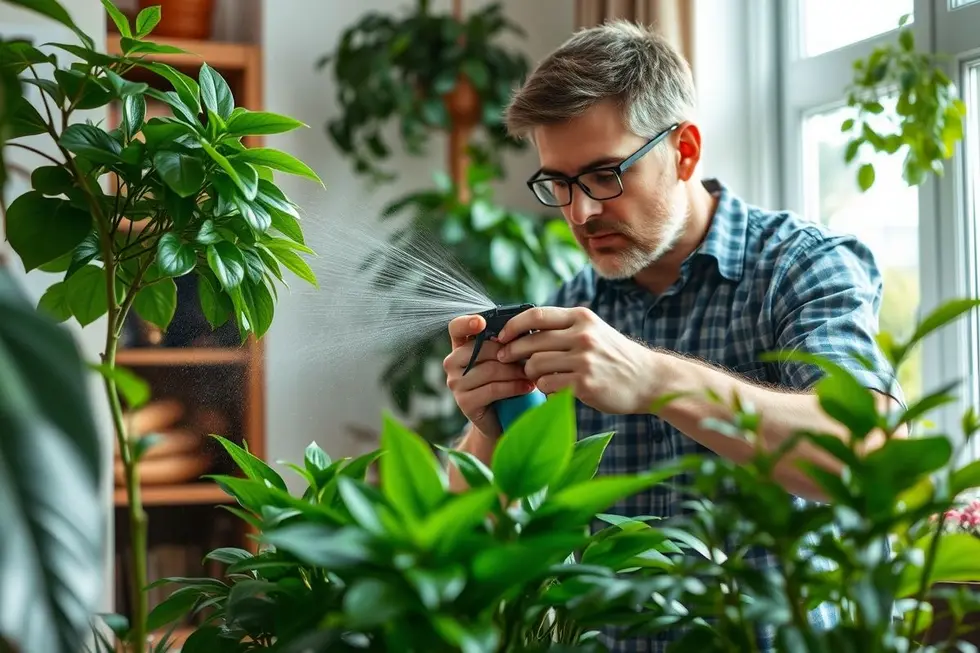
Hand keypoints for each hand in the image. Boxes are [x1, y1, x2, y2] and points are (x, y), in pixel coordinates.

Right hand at [444, 314, 535, 437]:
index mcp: (460, 346)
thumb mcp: (505, 359)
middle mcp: (452, 362)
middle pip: (480, 349)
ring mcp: (455, 383)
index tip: (482, 323)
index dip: (467, 322)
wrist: (500, 419)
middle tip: (530, 357)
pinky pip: (492, 389)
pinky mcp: (464, 402)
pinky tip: (527, 387)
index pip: (456, 327)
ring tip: (532, 374)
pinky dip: (514, 387)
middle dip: (509, 353)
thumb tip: (522, 330)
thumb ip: (506, 343)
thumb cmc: (505, 381)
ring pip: (489, 369)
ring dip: (515, 372)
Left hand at [496, 306, 658, 414]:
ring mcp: (584, 360)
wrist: (648, 379)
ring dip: (529, 373)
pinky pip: (547, 385)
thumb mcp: (593, 330)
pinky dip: (544, 389)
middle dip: (512, 352)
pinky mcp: (584, 384)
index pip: (536, 315)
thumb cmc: (614, 356)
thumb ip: (563, 327)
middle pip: (531, 342)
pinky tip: (552, 389)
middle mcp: (583, 336)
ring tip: (536, 376)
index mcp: (582, 318)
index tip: (502, 336)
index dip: (512, 326)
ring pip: (535, 365)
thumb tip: (522, 329)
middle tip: (505, 359)